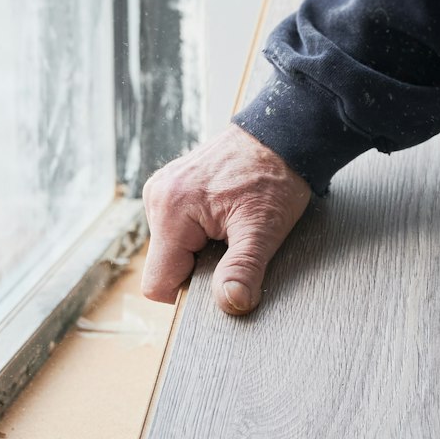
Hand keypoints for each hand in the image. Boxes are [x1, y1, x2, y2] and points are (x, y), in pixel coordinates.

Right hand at [140, 126, 311, 314]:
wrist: (282, 135)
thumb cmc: (274, 175)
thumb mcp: (264, 228)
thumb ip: (243, 269)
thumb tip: (230, 303)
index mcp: (170, 210)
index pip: (158, 283)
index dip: (191, 292)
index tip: (221, 276)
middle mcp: (157, 197)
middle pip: (166, 266)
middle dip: (200, 267)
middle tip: (234, 244)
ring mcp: (162, 190)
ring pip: (173, 249)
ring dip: (202, 250)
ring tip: (232, 227)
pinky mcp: (173, 188)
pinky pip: (178, 229)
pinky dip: (201, 234)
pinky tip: (224, 218)